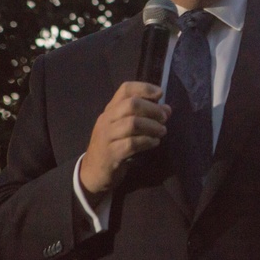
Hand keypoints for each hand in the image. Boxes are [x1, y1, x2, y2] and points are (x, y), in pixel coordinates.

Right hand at [79, 82, 170, 196]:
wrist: (92, 172)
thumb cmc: (113, 145)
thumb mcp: (123, 127)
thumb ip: (143, 116)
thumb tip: (167, 109)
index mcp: (110, 109)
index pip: (125, 89)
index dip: (145, 88)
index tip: (160, 94)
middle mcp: (107, 119)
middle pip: (131, 104)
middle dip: (152, 109)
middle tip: (164, 118)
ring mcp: (107, 136)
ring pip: (132, 123)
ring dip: (152, 126)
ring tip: (162, 131)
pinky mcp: (111, 154)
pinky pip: (132, 144)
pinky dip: (147, 141)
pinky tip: (155, 142)